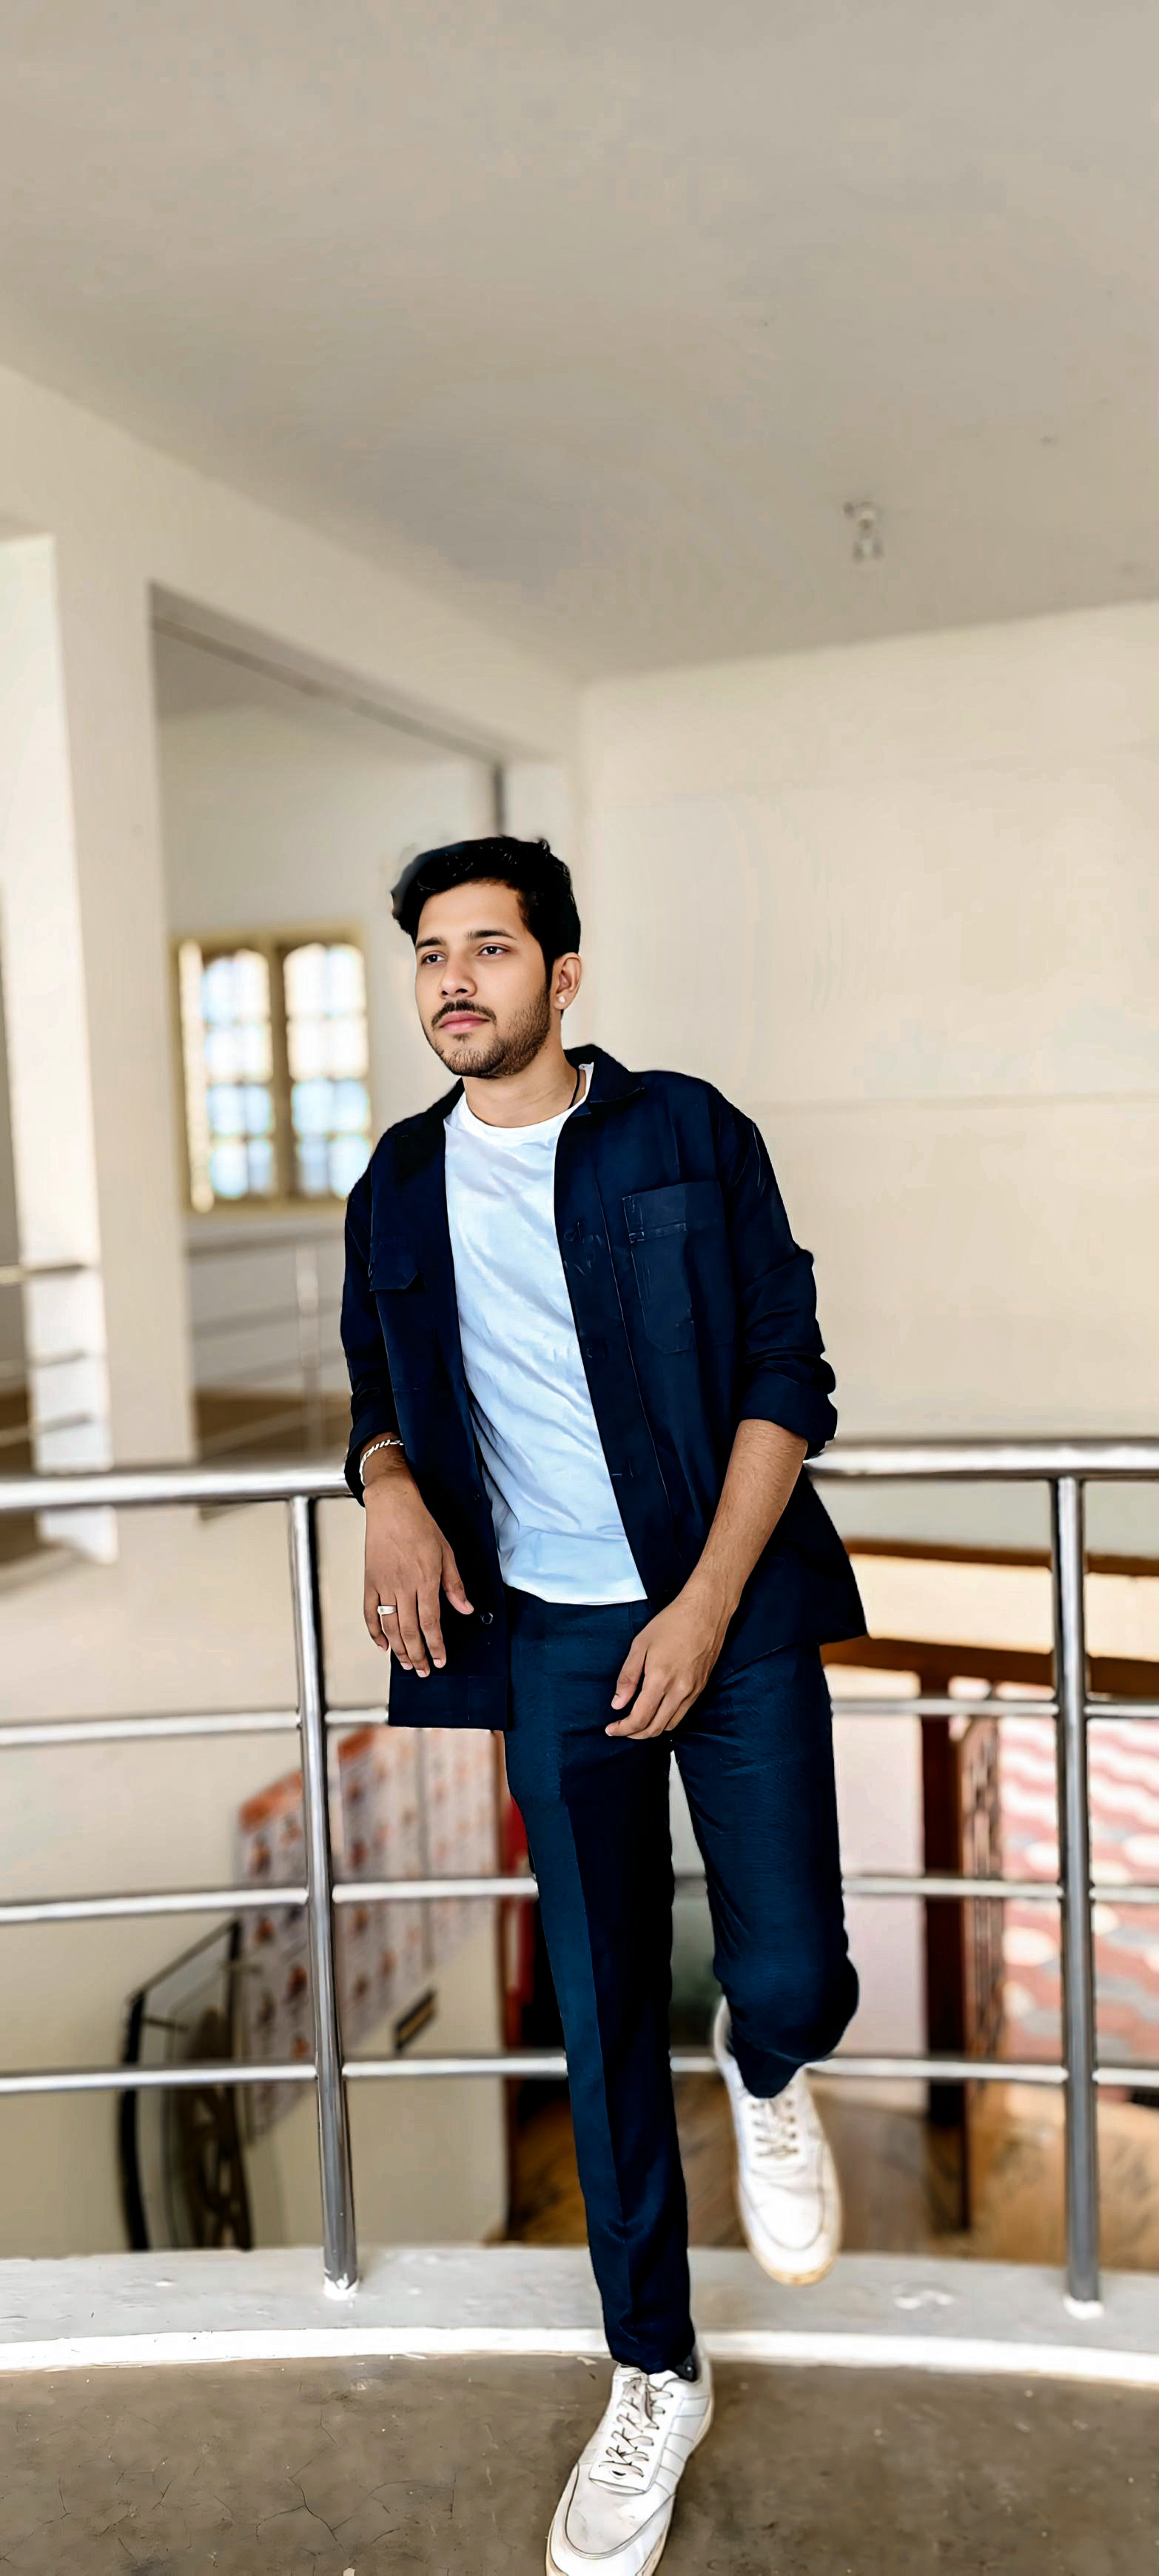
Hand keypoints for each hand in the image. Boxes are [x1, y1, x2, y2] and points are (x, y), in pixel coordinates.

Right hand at [363, 1467, 472, 1677]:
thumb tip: (466, 1609)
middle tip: (424, 1671)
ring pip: (390, 1627)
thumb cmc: (421, 1525)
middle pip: (410, 1631)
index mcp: (426, 1580)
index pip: (432, 1623)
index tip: (441, 1661)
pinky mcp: (370, 1582)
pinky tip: (383, 1645)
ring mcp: (384, 1586)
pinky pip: (369, 1614)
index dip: (436, 1646)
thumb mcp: (447, 1553)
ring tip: (407, 1664)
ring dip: (399, 1649)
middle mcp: (404, 1587)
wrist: (392, 1506)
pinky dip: (374, 1632)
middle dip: (418, 1655)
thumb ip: (455, 1585)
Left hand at [606, 1577, 733, 1739]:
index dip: (623, 1729)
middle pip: (655, 1728)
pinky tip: (656, 1711)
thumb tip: (618, 1703)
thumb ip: (627, 1677)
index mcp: (661, 1679)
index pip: (639, 1718)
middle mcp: (679, 1690)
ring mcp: (693, 1691)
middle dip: (635, 1733)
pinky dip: (666, 1720)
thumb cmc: (672, 1622)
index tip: (611, 1729)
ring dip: (651, 1730)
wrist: (705, 1612)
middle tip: (621, 1729)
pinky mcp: (701, 1688)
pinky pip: (682, 1714)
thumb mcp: (640, 1644)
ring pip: (670, 1725)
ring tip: (636, 1723)